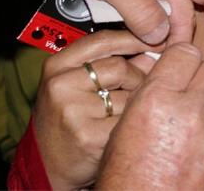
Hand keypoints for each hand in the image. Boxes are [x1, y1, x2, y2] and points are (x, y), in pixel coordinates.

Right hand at [33, 30, 154, 189]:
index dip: (134, 39)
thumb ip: (110, 62)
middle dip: (138, 78)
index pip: (103, 40)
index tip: (156, 41)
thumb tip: (153, 48)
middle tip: (137, 91)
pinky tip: (123, 130)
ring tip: (123, 114)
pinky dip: (132, 124)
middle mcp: (60, 85)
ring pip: (128, 95)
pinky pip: (128, 120)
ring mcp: (72, 111)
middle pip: (120, 67)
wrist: (47, 164)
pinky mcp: (88, 136)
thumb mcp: (79, 84)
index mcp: (57, 65)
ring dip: (136, 104)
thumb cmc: (67, 119)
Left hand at [34, 0, 203, 54]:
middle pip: (186, 11)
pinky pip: (139, 16)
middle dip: (182, 39)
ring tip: (148, 64)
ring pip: (160, 18)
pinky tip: (131, 51)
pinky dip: (137, 33)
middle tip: (171, 67)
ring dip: (156, 39)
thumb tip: (161, 40)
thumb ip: (141, 10)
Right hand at [96, 43, 203, 189]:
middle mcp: (192, 113)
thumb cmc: (125, 177)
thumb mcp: (124, 124)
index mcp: (158, 99)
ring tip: (203, 124)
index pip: (186, 52)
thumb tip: (170, 69)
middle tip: (194, 93)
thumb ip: (151, 91)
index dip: (182, 59)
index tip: (180, 68)